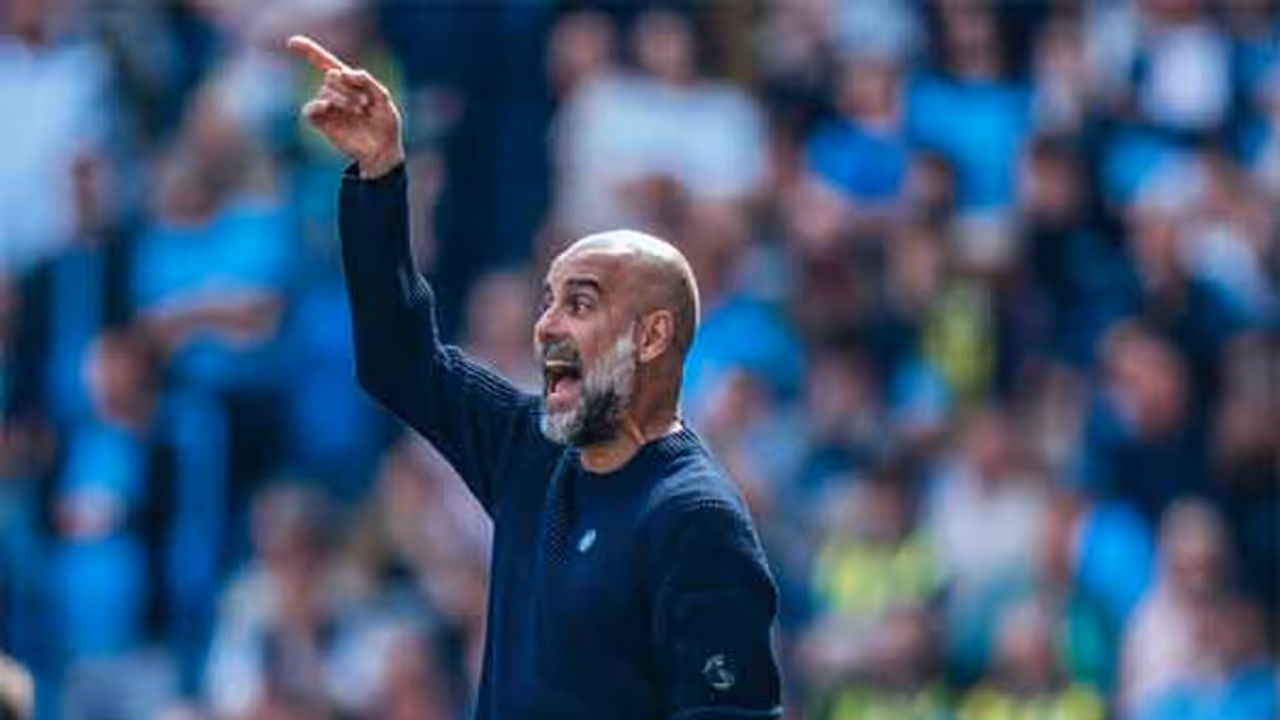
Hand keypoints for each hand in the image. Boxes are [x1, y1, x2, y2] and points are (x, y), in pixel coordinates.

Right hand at [287, 34, 403, 178]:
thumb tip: (345, 72)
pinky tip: (329, 107)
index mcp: (349, 82)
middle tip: (366, 103)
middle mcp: (335, 92)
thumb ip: (368, 82)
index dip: (308, 51)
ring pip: (325, 92)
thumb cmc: (385, 124)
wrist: (382, 151)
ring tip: (360, 111)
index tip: (291, 42)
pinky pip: (309, 110)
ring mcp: (327, 107)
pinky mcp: (322, 123)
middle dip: (348, 86)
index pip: (325, 62)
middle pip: (331, 76)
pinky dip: (317, 106)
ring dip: (343, 99)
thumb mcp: (384, 99)